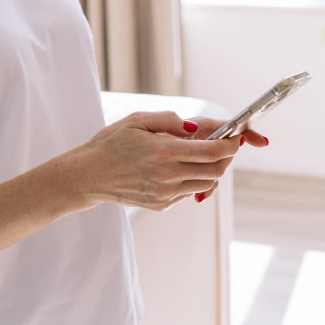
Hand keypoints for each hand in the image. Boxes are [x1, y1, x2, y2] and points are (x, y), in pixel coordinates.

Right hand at [72, 111, 240, 211]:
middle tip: (222, 146)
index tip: (236, 138)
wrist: (88, 175)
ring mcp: (165, 193)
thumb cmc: (111, 143)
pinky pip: (188, 192)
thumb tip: (196, 128)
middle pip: (215, 171)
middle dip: (225, 158)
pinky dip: (193, 180)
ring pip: (205, 184)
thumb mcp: (137, 120)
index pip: (212, 151)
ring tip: (200, 155)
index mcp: (164, 151)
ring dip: (210, 169)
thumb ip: (169, 120)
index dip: (230, 144)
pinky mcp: (161, 204)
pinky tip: (180, 168)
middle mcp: (168, 175)